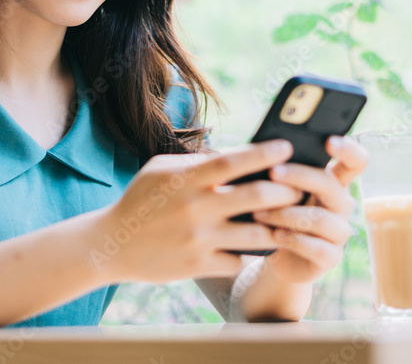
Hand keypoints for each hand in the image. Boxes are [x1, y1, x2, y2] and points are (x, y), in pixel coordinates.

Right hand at [97, 140, 301, 282]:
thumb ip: (196, 162)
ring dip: (279, 226)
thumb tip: (236, 155)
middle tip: (300, 188)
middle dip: (285, 192)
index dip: (264, 153)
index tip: (286, 146)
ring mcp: (198, 239)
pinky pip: (239, 259)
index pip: (233, 161)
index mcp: (186, 179)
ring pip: (256, 233)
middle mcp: (194, 208)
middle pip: (255, 197)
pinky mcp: (198, 265)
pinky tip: (262, 246)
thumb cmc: (141, 200)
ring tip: (292, 220)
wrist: (111, 244)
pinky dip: (252, 252)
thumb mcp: (160, 169)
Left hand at [250, 135, 367, 283]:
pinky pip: (317, 248)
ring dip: (286, 214)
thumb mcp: (279, 190)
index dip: (348, 149)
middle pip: (331, 185)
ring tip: (259, 213)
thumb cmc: (277, 213)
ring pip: (320, 219)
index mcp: (333, 182)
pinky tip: (274, 236)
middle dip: (300, 176)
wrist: (276, 255)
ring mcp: (339, 232)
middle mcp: (341, 205)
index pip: (356, 162)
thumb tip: (262, 147)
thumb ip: (280, 170)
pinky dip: (293, 240)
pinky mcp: (330, 257)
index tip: (329, 141)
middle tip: (272, 172)